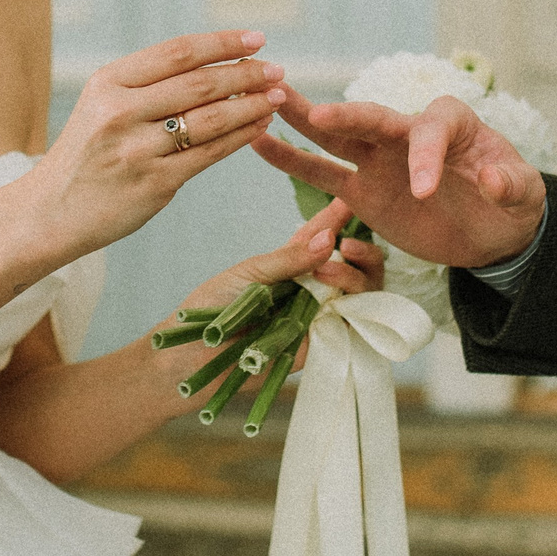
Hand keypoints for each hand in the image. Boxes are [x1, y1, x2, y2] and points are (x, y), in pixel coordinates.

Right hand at [28, 31, 285, 260]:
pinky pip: (209, 154)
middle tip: (278, 69)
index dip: (223, 43)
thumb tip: (216, 63)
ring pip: (210, 118)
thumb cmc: (86, 155)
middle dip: (245, 73)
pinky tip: (259, 126)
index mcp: (108, 83)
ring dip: (251, 104)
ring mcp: (137, 149)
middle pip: (199, 83)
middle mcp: (120, 111)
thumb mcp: (102, 106)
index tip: (257, 39)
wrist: (49, 212)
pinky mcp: (154, 183)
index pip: (177, 52)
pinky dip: (240, 136)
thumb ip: (148, 85)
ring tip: (277, 96)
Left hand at [160, 201, 385, 375]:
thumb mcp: (249, 274)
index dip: (339, 217)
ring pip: (363, 293)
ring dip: (356, 277)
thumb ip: (289, 258)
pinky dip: (358, 309)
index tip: (352, 198)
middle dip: (363, 250)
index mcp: (292, 264)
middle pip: (356, 265)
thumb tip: (329, 239)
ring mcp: (320, 316)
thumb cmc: (212, 309)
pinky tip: (345, 299)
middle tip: (347, 243)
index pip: (323, 236)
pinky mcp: (322, 345)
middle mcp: (312, 288)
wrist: (193, 357)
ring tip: (329, 272)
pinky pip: (354, 326)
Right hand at [253, 88, 545, 267]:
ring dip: (304, 120)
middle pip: (374, 118)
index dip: (425, 155)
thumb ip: (513, 185)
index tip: (422, 189)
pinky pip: (323, 174)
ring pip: (338, 137)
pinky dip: (292, 160)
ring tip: (269, 101)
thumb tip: (493, 179)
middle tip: (318, 115)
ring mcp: (380, 160)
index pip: (432, 128)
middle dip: (348, 117)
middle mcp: (408, 133)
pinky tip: (258, 143)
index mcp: (452, 124)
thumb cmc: (512, 203)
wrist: (492, 233)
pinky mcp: (363, 191)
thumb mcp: (526, 195)